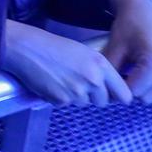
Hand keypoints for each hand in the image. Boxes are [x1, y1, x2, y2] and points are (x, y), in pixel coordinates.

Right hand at [3, 21, 132, 106]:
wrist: (27, 48)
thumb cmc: (53, 46)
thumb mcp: (83, 52)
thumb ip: (98, 70)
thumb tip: (107, 90)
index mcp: (101, 65)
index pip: (124, 94)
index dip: (118, 97)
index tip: (113, 96)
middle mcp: (93, 80)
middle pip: (103, 102)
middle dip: (93, 97)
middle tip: (79, 84)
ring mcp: (78, 92)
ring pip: (84, 104)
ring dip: (75, 97)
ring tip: (62, 79)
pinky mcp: (62, 100)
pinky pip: (66, 105)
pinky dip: (59, 98)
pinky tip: (51, 83)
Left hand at [103, 0, 151, 102]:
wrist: (147, 9)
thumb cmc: (128, 25)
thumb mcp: (115, 48)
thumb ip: (111, 73)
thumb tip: (107, 94)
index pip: (134, 92)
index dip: (118, 89)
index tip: (110, 80)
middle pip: (146, 98)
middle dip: (131, 90)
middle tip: (120, 75)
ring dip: (142, 89)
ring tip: (130, 72)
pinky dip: (151, 84)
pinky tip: (141, 70)